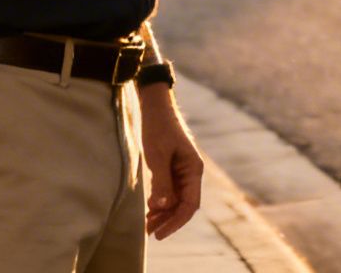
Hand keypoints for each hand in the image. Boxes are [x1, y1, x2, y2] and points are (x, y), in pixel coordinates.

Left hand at [140, 84, 202, 239]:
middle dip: (168, 221)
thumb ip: (162, 181)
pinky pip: (168, 192)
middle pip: (183, 205)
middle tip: (150, 234)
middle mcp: (191, 173)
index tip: (160, 234)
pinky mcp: (171, 169)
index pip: (190, 204)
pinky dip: (160, 203)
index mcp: (194, 170)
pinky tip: (149, 211)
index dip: (176, 222)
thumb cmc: (158, 128)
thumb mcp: (158, 155)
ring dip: (163, 214)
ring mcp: (181, 172)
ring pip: (175, 201)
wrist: (154, 107)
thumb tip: (163, 206)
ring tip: (146, 227)